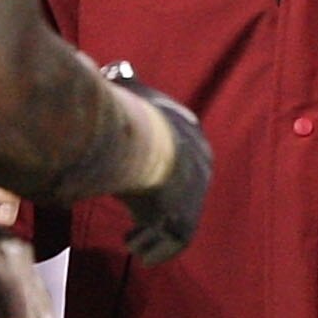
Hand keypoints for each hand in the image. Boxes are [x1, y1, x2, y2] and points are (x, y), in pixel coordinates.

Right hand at [104, 68, 212, 266]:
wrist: (148, 146)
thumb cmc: (135, 118)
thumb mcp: (135, 93)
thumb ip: (128, 82)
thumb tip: (117, 68)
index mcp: (193, 135)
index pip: (181, 155)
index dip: (159, 168)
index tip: (140, 180)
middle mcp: (201, 168)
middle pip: (179, 192)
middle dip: (159, 203)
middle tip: (136, 210)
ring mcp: (195, 198)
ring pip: (174, 222)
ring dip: (153, 231)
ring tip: (133, 237)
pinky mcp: (184, 224)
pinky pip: (170, 244)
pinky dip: (153, 249)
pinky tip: (134, 246)